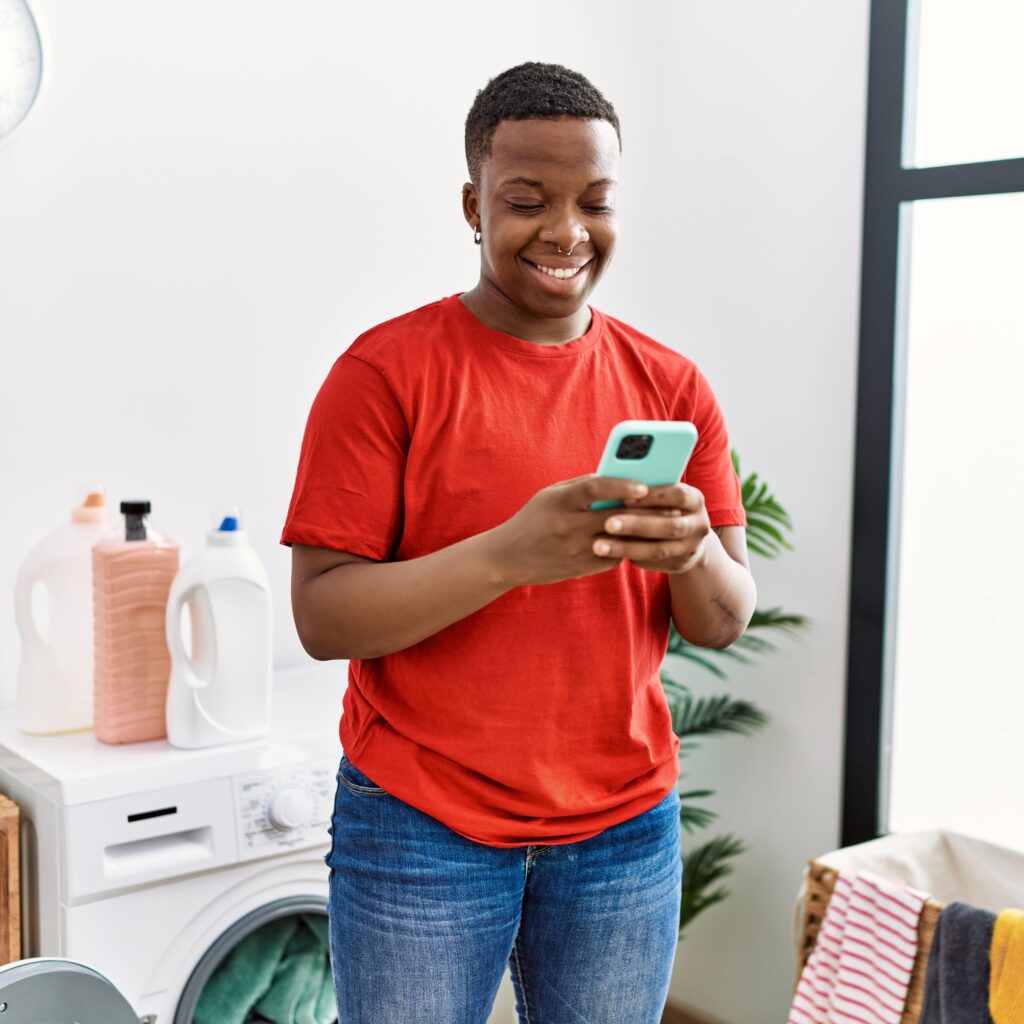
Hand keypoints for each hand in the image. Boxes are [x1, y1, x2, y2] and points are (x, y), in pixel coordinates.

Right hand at [488, 474, 654, 586]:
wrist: (507, 558)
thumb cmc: (532, 520)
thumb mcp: (550, 495)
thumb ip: (581, 486)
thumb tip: (616, 478)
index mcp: (560, 502)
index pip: (595, 488)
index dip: (621, 485)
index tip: (643, 486)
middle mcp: (568, 526)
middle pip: (615, 516)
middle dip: (645, 511)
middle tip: (670, 506)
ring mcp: (574, 550)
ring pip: (619, 540)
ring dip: (643, 533)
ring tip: (663, 525)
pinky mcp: (580, 568)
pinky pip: (612, 557)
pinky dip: (626, 548)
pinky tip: (640, 543)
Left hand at [594, 482, 711, 574]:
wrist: (685, 536)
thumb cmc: (663, 505)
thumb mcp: (661, 494)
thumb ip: (645, 490)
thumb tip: (612, 484)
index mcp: (695, 499)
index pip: (677, 495)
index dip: (652, 496)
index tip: (624, 497)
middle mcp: (699, 525)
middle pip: (669, 526)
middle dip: (636, 525)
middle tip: (607, 523)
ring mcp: (691, 548)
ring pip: (658, 550)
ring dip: (627, 547)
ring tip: (599, 546)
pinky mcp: (678, 565)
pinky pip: (651, 562)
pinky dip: (629, 556)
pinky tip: (608, 554)